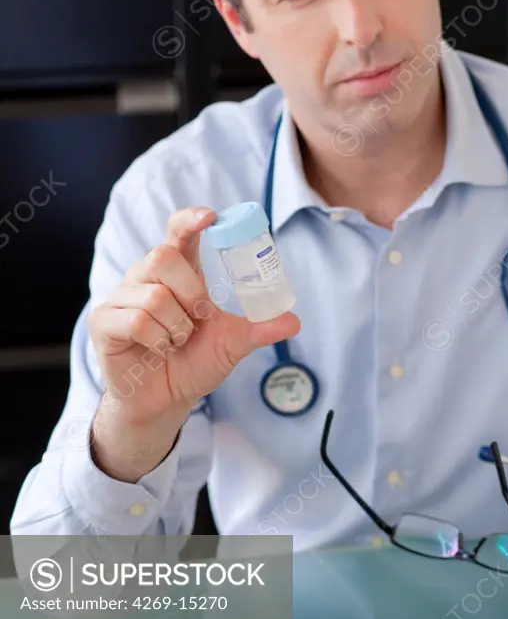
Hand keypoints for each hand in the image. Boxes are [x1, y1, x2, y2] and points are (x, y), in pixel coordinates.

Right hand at [89, 205, 299, 428]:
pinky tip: (158, 350)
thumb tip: (293, 321)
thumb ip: (259, 329)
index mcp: (177, 273)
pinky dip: (158, 340)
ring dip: (176, 326)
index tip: (210, 218)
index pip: (178, 231)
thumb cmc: (193, 363)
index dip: (190, 219)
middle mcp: (146, 277)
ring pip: (154, 294)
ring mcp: (122, 297)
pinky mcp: (104, 321)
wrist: (165, 400)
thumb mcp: (231, 344)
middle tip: (200, 318)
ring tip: (176, 341)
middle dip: (191, 292)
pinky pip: (137, 320)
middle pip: (162, 256)